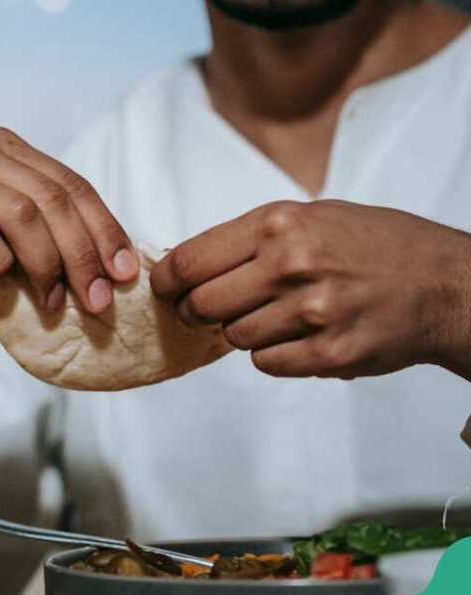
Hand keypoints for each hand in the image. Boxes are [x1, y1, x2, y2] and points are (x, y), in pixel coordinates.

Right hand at [0, 127, 138, 326]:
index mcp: (1, 144)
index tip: (126, 272)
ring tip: (51, 302)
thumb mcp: (25, 244)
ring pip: (18, 212)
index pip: (69, 182)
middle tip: (97, 299)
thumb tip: (123, 264)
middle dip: (81, 252)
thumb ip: (62, 235)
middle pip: (47, 196)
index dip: (103, 228)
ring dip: (44, 264)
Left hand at [150, 200, 470, 378]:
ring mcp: (312, 312)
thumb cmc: (373, 246)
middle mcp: (292, 265)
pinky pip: (266, 363)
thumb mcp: (310, 217)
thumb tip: (183, 265)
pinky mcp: (329, 354)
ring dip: (243, 331)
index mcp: (280, 224)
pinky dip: (274, 354)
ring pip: (233, 337)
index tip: (165, 288)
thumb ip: (248, 240)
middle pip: (202, 304)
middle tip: (209, 310)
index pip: (189, 261)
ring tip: (278, 314)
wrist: (444, 283)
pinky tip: (301, 335)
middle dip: (198, 311)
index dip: (167, 281)